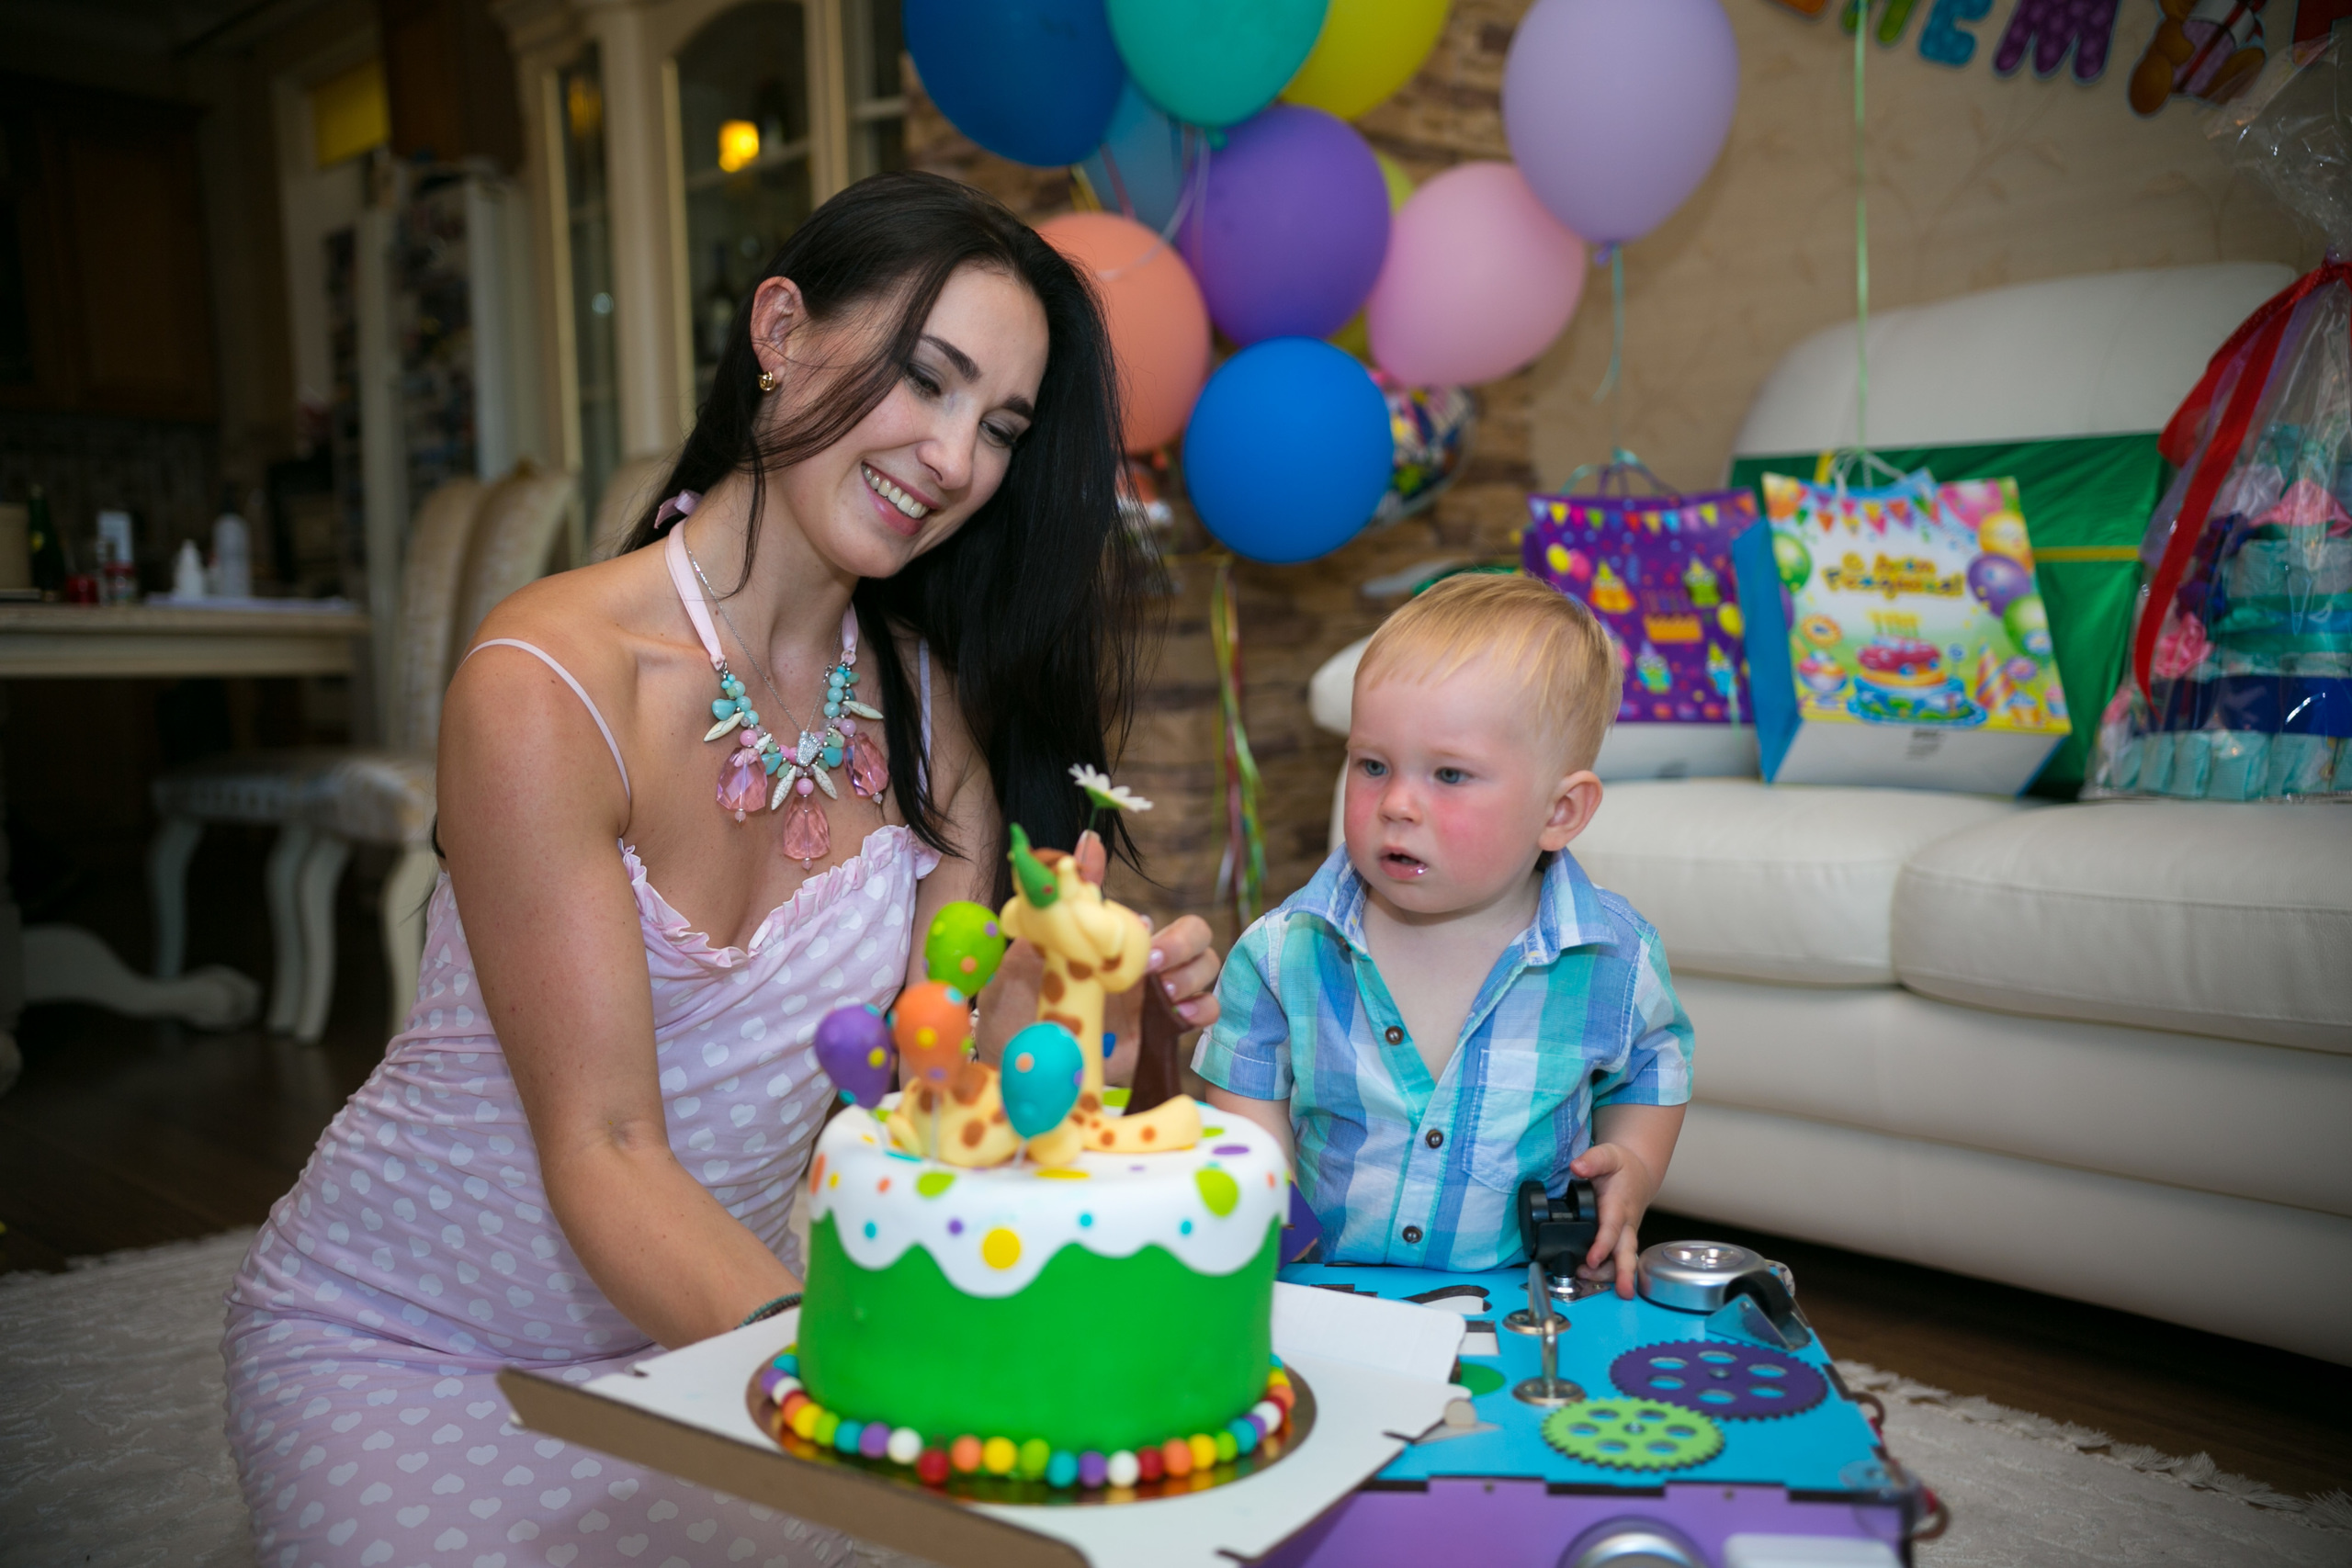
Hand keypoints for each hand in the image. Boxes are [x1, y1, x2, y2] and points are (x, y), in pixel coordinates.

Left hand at [973, 833, 1223, 1064]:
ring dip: (1194, 979)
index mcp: (1122, 944)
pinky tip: (1179, 1018)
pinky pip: (1205, 1013)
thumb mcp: (1037, 944)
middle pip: (1199, 941)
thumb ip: (1068, 897)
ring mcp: (1158, 1000)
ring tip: (1164, 996)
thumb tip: (1087, 841)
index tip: (1146, 939)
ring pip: (1207, 974)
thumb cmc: (1019, 994)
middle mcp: (1147, 967)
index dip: (1172, 933)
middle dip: (1186, 949)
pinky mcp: (1160, 1033)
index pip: (1170, 923)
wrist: (1009, 1049)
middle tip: (1154, 970)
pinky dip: (1201, 1010)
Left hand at [1567, 1141, 1658, 1298]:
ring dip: (1612, 1277)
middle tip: (1623, 1292)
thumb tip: (1577, 1167)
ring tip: (1591, 1284)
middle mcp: (1625, 1225)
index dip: (1603, 1245)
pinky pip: (1617, 1261)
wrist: (1639, 1175)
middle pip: (1626, 1253)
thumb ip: (1593, 1160)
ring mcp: (1624, 1236)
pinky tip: (1591, 1278)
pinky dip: (1607, 1273)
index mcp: (1619, 1206)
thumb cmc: (1623, 1168)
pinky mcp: (1620, 1242)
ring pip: (1622, 1261)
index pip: (1611, 1228)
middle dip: (1624, 1274)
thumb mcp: (1609, 1155)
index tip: (1593, 1258)